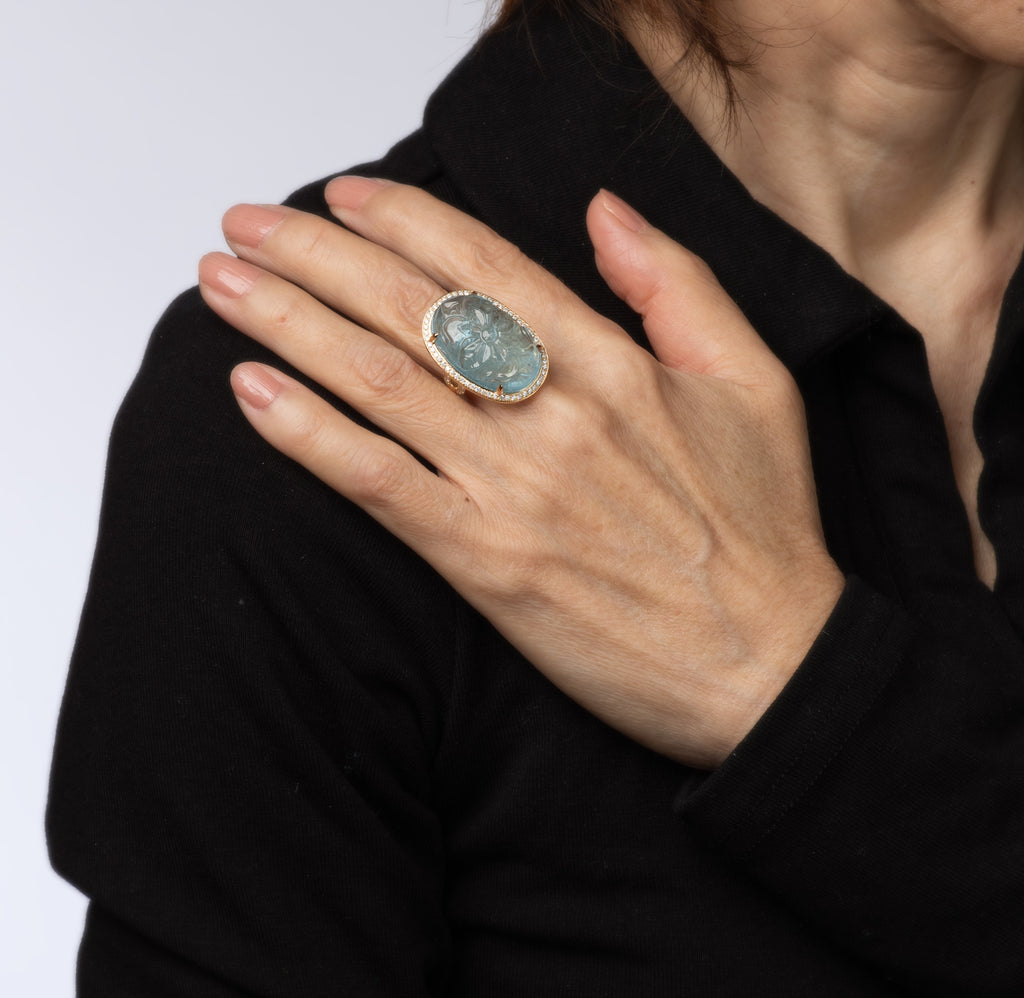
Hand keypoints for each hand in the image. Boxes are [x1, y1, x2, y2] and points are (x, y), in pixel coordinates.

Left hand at [197, 179, 843, 768]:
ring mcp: (514, 491)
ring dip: (288, 325)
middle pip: (409, 310)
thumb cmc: (764, 531)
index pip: (484, 266)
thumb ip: (677, 284)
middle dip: (315, 255)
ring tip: (223, 287)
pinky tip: (253, 394)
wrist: (764, 667)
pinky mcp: (486, 565)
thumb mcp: (754, 383)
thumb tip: (604, 210)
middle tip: (248, 222)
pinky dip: (310, 436)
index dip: (402, 220)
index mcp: (615, 366)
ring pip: (379, 385)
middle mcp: (554, 417)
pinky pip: (378, 486)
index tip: (343, 195)